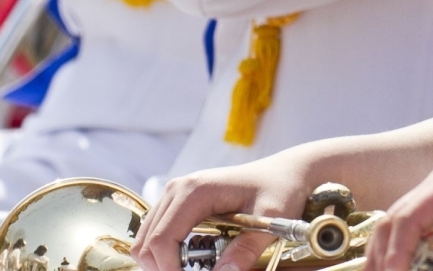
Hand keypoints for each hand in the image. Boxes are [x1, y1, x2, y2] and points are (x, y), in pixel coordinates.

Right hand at [133, 155, 319, 270]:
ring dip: (164, 261)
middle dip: (164, 267)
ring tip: (193, 269)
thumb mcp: (271, 220)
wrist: (284, 172)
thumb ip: (245, 250)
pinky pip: (158, 233)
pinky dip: (168, 252)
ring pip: (147, 239)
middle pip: (147, 242)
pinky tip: (192, 259)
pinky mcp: (179, 203)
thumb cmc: (279, 190)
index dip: (169, 269)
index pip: (162, 239)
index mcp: (195, 190)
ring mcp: (175, 195)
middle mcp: (178, 189)